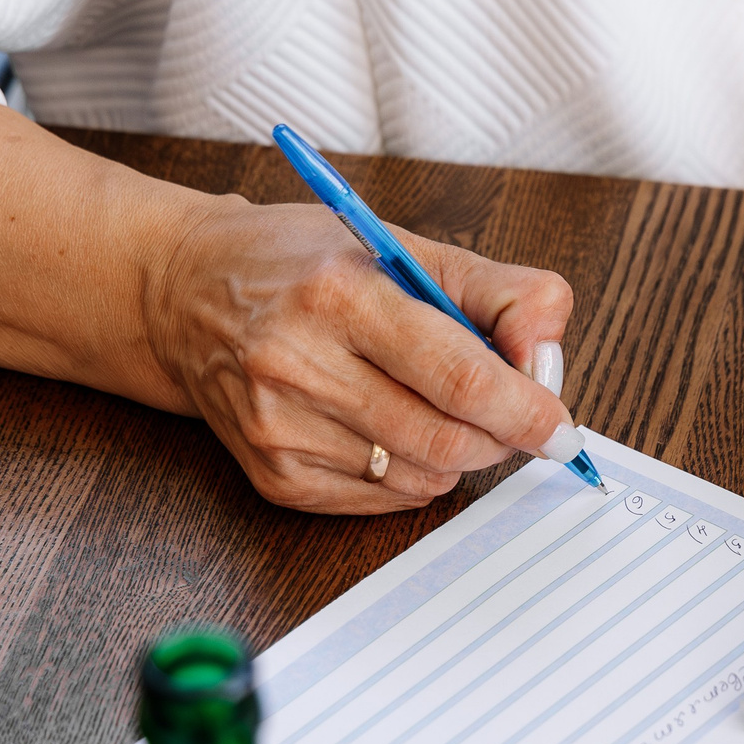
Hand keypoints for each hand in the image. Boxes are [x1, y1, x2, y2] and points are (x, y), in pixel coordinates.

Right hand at [147, 198, 577, 512]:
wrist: (183, 296)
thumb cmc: (300, 264)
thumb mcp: (401, 246)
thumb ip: (498, 291)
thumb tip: (547, 359)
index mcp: (338, 294)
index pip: (459, 377)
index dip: (526, 409)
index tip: (561, 425)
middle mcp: (298, 364)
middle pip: (446, 439)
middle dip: (500, 436)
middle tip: (510, 413)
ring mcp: (279, 428)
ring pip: (422, 476)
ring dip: (457, 452)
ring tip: (432, 404)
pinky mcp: (273, 476)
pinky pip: (384, 498)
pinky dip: (413, 472)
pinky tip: (388, 427)